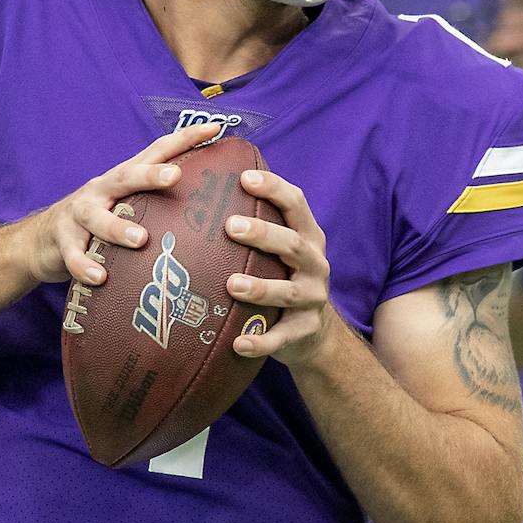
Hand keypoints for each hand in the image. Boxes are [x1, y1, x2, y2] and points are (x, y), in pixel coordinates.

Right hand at [23, 123, 221, 285]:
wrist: (41, 240)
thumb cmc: (99, 224)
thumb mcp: (127, 206)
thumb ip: (159, 205)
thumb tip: (216, 213)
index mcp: (124, 180)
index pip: (157, 152)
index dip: (186, 138)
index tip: (217, 127)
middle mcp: (102, 190)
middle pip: (126, 176)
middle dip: (150, 174)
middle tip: (175, 176)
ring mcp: (79, 214)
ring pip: (97, 217)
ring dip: (118, 228)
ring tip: (140, 240)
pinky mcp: (62, 241)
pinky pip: (74, 254)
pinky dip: (85, 265)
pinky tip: (100, 276)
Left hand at [223, 167, 335, 365]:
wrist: (314, 332)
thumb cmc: (283, 276)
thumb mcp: (281, 248)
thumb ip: (258, 222)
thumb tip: (206, 185)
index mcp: (308, 237)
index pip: (297, 204)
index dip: (274, 189)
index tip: (245, 177)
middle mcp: (316, 265)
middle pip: (294, 245)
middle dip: (264, 233)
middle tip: (230, 225)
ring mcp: (314, 300)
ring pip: (289, 292)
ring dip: (260, 288)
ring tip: (230, 284)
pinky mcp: (305, 331)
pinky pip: (282, 338)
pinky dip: (261, 342)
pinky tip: (238, 344)